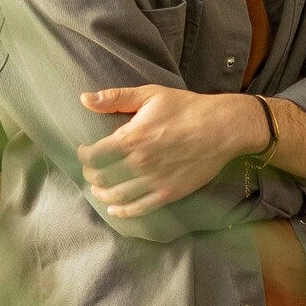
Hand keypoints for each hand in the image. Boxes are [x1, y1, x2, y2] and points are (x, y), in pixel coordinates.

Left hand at [76, 86, 266, 218]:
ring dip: (102, 195)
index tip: (84, 151)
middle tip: (92, 170)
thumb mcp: (150, 94)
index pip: (92, 157)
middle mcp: (139, 163)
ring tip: (99, 189)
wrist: (222, 127)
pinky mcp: (168, 193)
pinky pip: (138, 209)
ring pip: (116, 197)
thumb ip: (115, 98)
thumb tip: (84, 99)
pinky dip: (122, 211)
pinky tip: (115, 208)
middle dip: (90, 175)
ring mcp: (154, 181)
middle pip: (101, 179)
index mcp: (131, 138)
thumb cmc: (187, 108)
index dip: (83, 156)